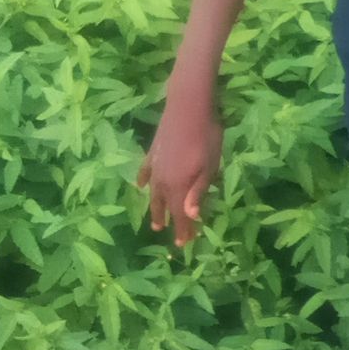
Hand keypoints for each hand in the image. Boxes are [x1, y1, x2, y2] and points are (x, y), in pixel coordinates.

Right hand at [136, 87, 222, 246]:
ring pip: (153, 192)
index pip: (180, 214)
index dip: (182, 230)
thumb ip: (198, 192)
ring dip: (154, 208)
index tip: (184, 244)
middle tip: (172, 237)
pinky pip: (145, 171)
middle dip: (169, 222)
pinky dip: (143, 180)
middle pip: (165, 206)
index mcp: (178, 185)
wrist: (188, 105)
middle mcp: (162, 179)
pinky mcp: (153, 151)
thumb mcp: (209, 167)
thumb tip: (189, 217)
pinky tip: (140, 186)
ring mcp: (155, 165)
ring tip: (154, 222)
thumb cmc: (205, 136)